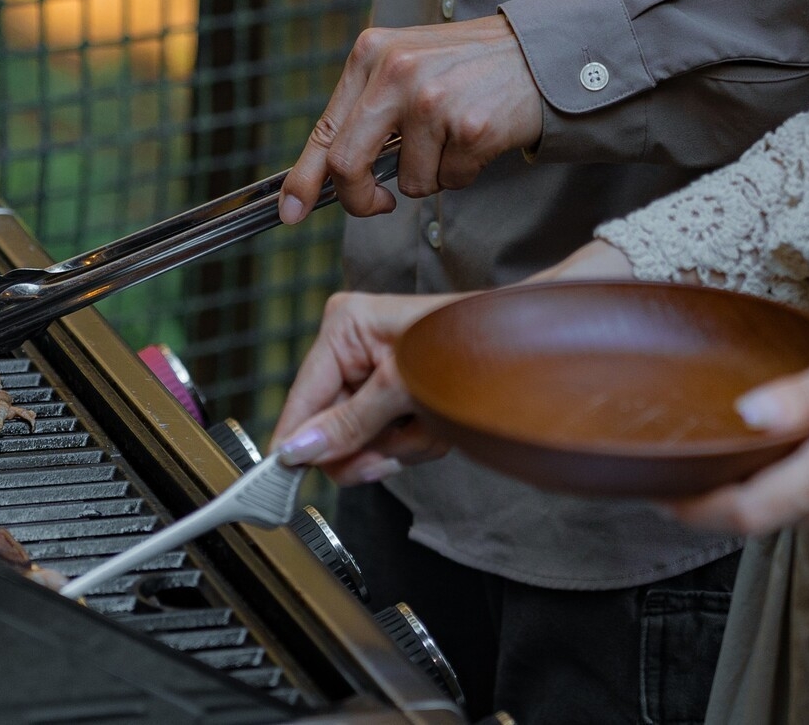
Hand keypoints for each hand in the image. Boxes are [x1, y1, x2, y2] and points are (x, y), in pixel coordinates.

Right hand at [271, 291, 463, 483]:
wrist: (526, 345)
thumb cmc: (469, 342)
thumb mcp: (402, 388)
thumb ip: (349, 423)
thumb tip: (300, 449)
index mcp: (343, 328)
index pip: (302, 398)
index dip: (295, 441)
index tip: (282, 479)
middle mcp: (354, 349)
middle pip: (331, 428)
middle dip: (371, 444)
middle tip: (395, 450)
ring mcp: (376, 375)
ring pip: (364, 441)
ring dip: (402, 444)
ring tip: (432, 422)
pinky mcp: (399, 397)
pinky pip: (391, 441)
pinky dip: (418, 441)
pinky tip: (439, 422)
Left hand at [278, 16, 543, 223]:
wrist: (539, 53)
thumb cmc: (465, 68)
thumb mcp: (405, 66)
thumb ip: (367, 111)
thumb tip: (327, 176)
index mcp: (371, 54)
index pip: (325, 128)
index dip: (303, 179)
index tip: (291, 212)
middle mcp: (396, 72)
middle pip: (347, 163)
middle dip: (358, 198)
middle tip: (378, 205)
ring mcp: (432, 100)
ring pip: (407, 181)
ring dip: (431, 175)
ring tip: (454, 136)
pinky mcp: (469, 127)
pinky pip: (450, 181)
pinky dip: (463, 173)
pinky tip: (478, 137)